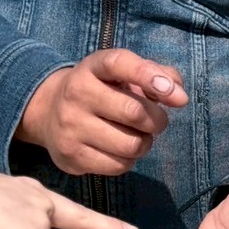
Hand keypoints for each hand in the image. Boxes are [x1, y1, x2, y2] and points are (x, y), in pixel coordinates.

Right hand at [16, 49, 188, 175]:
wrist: (49, 111)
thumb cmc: (100, 90)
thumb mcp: (122, 74)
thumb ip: (156, 75)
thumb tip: (179, 97)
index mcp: (92, 67)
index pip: (119, 64)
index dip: (149, 76)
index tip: (177, 96)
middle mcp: (76, 93)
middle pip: (134, 112)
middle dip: (157, 120)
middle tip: (156, 121)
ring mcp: (70, 126)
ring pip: (130, 144)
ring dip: (145, 143)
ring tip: (137, 136)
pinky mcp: (71, 156)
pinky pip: (119, 165)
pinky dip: (129, 160)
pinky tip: (120, 149)